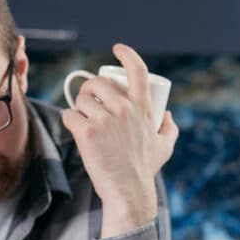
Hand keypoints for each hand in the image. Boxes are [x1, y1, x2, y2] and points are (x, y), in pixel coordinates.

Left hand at [60, 43, 178, 237]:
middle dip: (90, 88)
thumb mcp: (164, 147)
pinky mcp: (86, 132)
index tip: (117, 49)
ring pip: (81, 98)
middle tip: (89, 101)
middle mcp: (124, 109)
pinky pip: (70, 115)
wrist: (128, 191)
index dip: (127, 54)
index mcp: (142, 108)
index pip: (137, 70)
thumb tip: (167, 115)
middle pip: (98, 83)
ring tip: (83, 118)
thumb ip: (169, 129)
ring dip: (79, 106)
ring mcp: (104, 120)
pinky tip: (75, 129)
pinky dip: (70, 121)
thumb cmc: (145, 170)